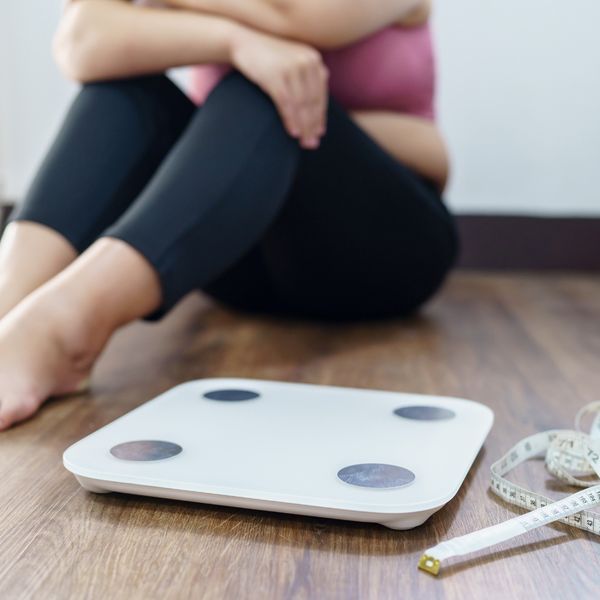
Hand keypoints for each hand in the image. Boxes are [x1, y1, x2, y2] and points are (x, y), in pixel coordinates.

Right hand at [229, 27, 328, 148]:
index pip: (320, 94)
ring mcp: (291, 68)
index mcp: (314, 60)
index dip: (320, 116)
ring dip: (303, 127)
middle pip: (312, 101)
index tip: (319, 134)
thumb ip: (307, 80)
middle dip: (312, 126)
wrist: (244, 41)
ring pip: (301, 104)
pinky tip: (293, 133)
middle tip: (312, 144)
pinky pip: (286, 103)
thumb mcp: (292, 65)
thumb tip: (317, 112)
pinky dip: (290, 120)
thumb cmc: (268, 59)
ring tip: (304, 143)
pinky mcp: (276, 75)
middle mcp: (306, 62)